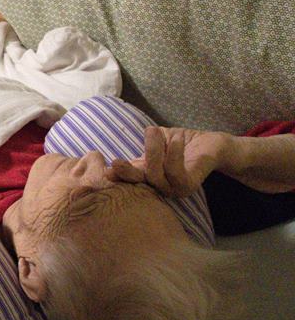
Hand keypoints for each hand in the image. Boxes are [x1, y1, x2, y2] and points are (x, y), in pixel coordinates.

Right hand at [106, 126, 230, 196]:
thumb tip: (135, 137)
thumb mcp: (159, 139)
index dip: (116, 175)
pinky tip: (175, 138)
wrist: (216, 146)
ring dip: (153, 150)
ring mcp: (172, 188)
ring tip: (153, 131)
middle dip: (125, 172)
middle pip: (137, 182)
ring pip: (154, 174)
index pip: (128, 178)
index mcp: (147, 175)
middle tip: (116, 161)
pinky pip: (175, 172)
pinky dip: (172, 152)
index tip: (103, 170)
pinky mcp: (188, 185)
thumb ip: (146, 141)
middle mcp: (158, 185)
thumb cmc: (184, 143)